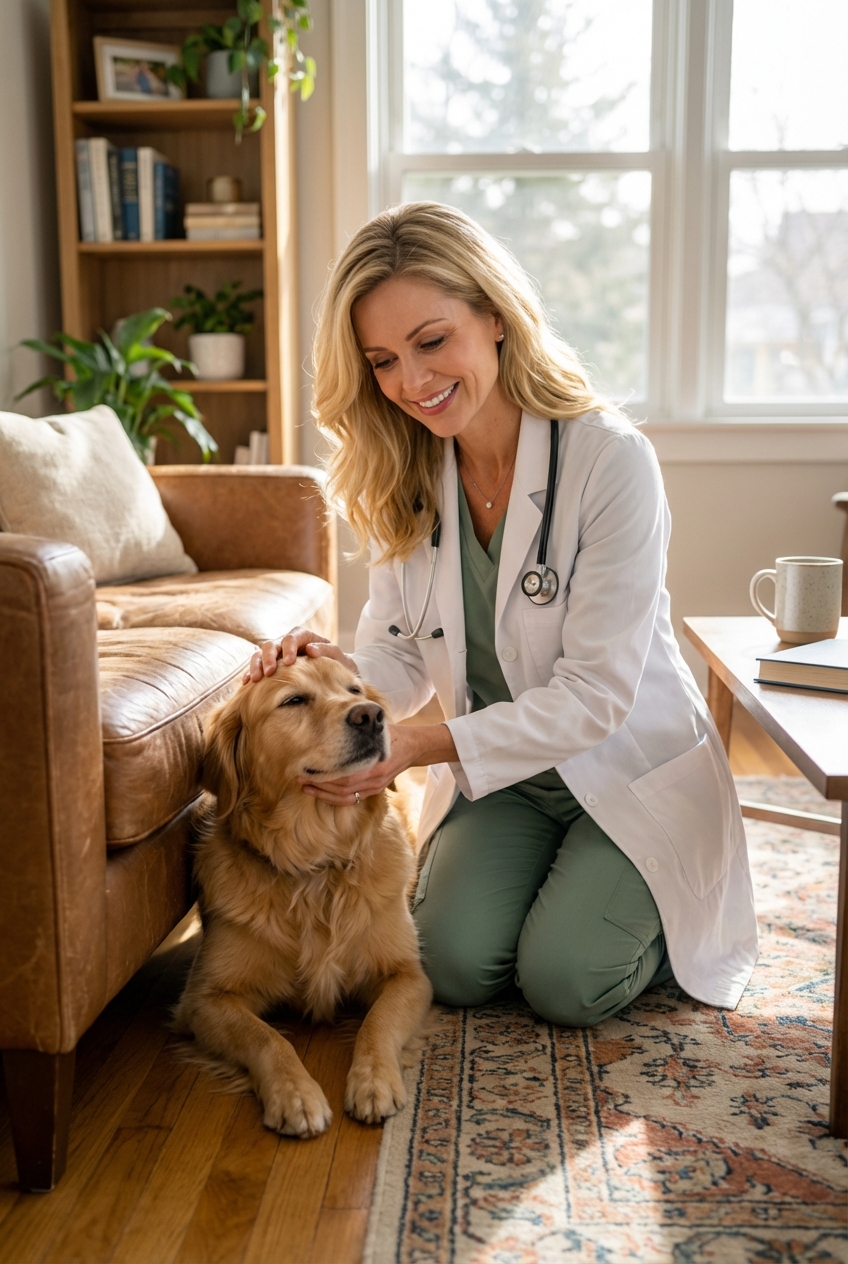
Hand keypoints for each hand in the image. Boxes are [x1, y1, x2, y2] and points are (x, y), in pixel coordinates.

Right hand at [243, 626, 356, 683]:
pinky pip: (256, 667)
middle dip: (268, 657)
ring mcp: (277, 654)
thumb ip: (327, 650)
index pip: (292, 638)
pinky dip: (250, 673)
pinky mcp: (270, 666)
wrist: (332, 674)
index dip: (288, 648)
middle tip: (270, 672)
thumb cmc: (337, 664)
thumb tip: (310, 649)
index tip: (289, 662)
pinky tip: (247, 683)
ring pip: (260, 654)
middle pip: (271, 644)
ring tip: (256, 679)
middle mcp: (287, 643)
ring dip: (256, 665)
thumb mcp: (338, 657)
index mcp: (303, 637)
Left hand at [299, 723, 457, 805]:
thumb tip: (341, 712)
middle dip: (319, 784)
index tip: (307, 768)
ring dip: (323, 793)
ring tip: (306, 786)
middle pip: (341, 788)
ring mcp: (374, 786)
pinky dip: (334, 798)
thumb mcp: (377, 725)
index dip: (324, 774)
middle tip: (300, 777)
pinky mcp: (374, 790)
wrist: (412, 747)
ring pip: (344, 796)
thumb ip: (360, 722)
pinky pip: (351, 799)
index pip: (344, 775)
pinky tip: (321, 792)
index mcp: (374, 763)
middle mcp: (374, 778)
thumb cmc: (391, 734)